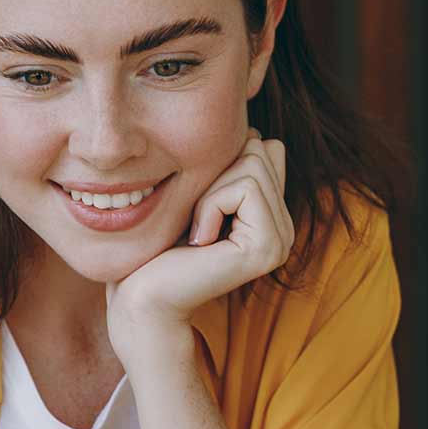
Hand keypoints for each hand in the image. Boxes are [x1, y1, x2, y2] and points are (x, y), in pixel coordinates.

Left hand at [104, 129, 293, 366]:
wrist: (142, 295)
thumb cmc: (159, 246)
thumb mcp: (200, 194)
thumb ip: (233, 169)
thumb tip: (258, 133)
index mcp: (273, 217)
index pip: (266, 148)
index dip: (223, 162)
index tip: (199, 205)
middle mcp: (285, 230)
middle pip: (261, 150)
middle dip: (216, 174)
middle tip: (196, 220)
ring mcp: (281, 241)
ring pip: (253, 165)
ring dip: (210, 192)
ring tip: (197, 233)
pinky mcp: (268, 249)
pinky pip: (244, 189)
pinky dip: (210, 206)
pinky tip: (199, 242)